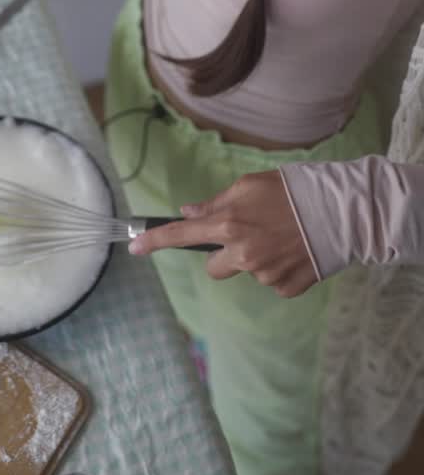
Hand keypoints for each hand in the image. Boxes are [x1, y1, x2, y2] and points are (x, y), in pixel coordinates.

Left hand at [129, 171, 317, 297]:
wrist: (341, 213)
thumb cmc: (293, 191)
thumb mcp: (250, 185)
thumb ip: (216, 202)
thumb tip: (190, 212)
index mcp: (229, 224)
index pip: (181, 235)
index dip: (154, 241)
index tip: (133, 247)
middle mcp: (242, 254)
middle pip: (213, 268)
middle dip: (223, 255)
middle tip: (246, 235)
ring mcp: (264, 275)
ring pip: (246, 272)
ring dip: (255, 258)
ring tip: (282, 237)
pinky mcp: (285, 288)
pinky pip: (270, 281)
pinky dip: (278, 269)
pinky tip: (295, 251)